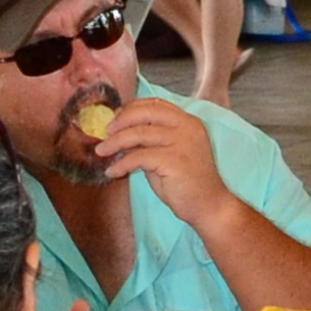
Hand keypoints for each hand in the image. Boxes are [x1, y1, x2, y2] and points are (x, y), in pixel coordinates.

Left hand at [97, 92, 235, 201]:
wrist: (209, 206)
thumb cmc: (187, 183)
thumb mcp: (167, 155)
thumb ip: (149, 142)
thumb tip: (120, 134)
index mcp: (188, 121)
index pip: (155, 103)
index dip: (131, 108)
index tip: (115, 118)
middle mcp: (187, 127)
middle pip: (145, 112)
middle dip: (120, 121)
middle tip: (105, 133)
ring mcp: (182, 142)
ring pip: (138, 133)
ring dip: (115, 142)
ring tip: (102, 152)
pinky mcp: (174, 160)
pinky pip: (138, 156)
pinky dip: (121, 163)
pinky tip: (113, 171)